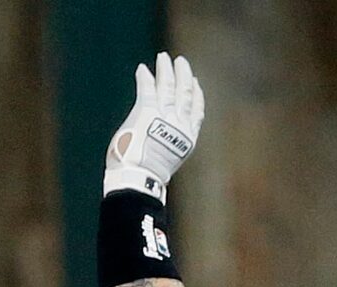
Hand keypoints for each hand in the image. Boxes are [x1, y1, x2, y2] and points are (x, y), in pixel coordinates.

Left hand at [104, 51, 204, 199]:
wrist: (140, 179)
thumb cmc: (148, 177)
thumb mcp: (166, 160)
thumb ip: (166, 144)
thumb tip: (157, 140)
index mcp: (187, 139)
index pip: (196, 112)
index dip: (196, 95)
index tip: (196, 82)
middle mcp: (179, 125)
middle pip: (184, 93)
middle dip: (183, 76)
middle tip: (181, 62)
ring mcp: (163, 116)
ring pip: (168, 86)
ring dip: (166, 71)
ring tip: (164, 58)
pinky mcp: (146, 110)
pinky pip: (147, 88)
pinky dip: (145, 78)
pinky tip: (142, 69)